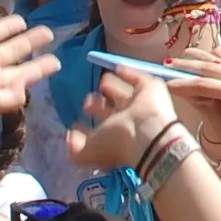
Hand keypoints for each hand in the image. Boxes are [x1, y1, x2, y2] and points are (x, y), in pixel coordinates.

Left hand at [66, 67, 183, 169]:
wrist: (149, 133)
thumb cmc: (115, 142)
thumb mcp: (86, 152)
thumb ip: (74, 146)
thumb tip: (70, 133)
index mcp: (113, 138)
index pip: (100, 131)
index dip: (89, 127)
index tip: (77, 122)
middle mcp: (126, 121)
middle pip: (111, 110)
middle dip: (99, 105)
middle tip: (88, 98)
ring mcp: (139, 104)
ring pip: (123, 94)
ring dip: (112, 87)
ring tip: (102, 80)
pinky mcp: (150, 88)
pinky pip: (137, 78)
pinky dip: (128, 73)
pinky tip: (118, 68)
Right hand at [164, 48, 220, 164]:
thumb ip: (207, 110)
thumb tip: (190, 95)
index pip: (202, 84)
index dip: (182, 84)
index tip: (167, 82)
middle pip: (210, 66)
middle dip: (188, 65)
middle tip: (170, 62)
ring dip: (205, 56)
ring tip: (188, 54)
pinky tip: (217, 59)